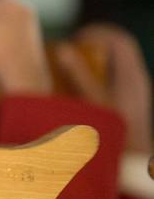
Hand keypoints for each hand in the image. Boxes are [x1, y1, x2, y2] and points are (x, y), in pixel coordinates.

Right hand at [56, 24, 151, 152]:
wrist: (134, 164)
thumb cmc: (114, 134)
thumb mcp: (93, 102)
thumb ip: (79, 75)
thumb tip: (63, 49)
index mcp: (132, 75)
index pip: (119, 41)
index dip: (98, 33)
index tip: (75, 38)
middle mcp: (136, 81)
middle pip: (118, 51)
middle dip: (93, 46)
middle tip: (70, 50)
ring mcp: (134, 93)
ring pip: (116, 66)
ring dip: (94, 62)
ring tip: (71, 67)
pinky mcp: (128, 105)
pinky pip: (114, 80)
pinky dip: (97, 76)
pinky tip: (79, 88)